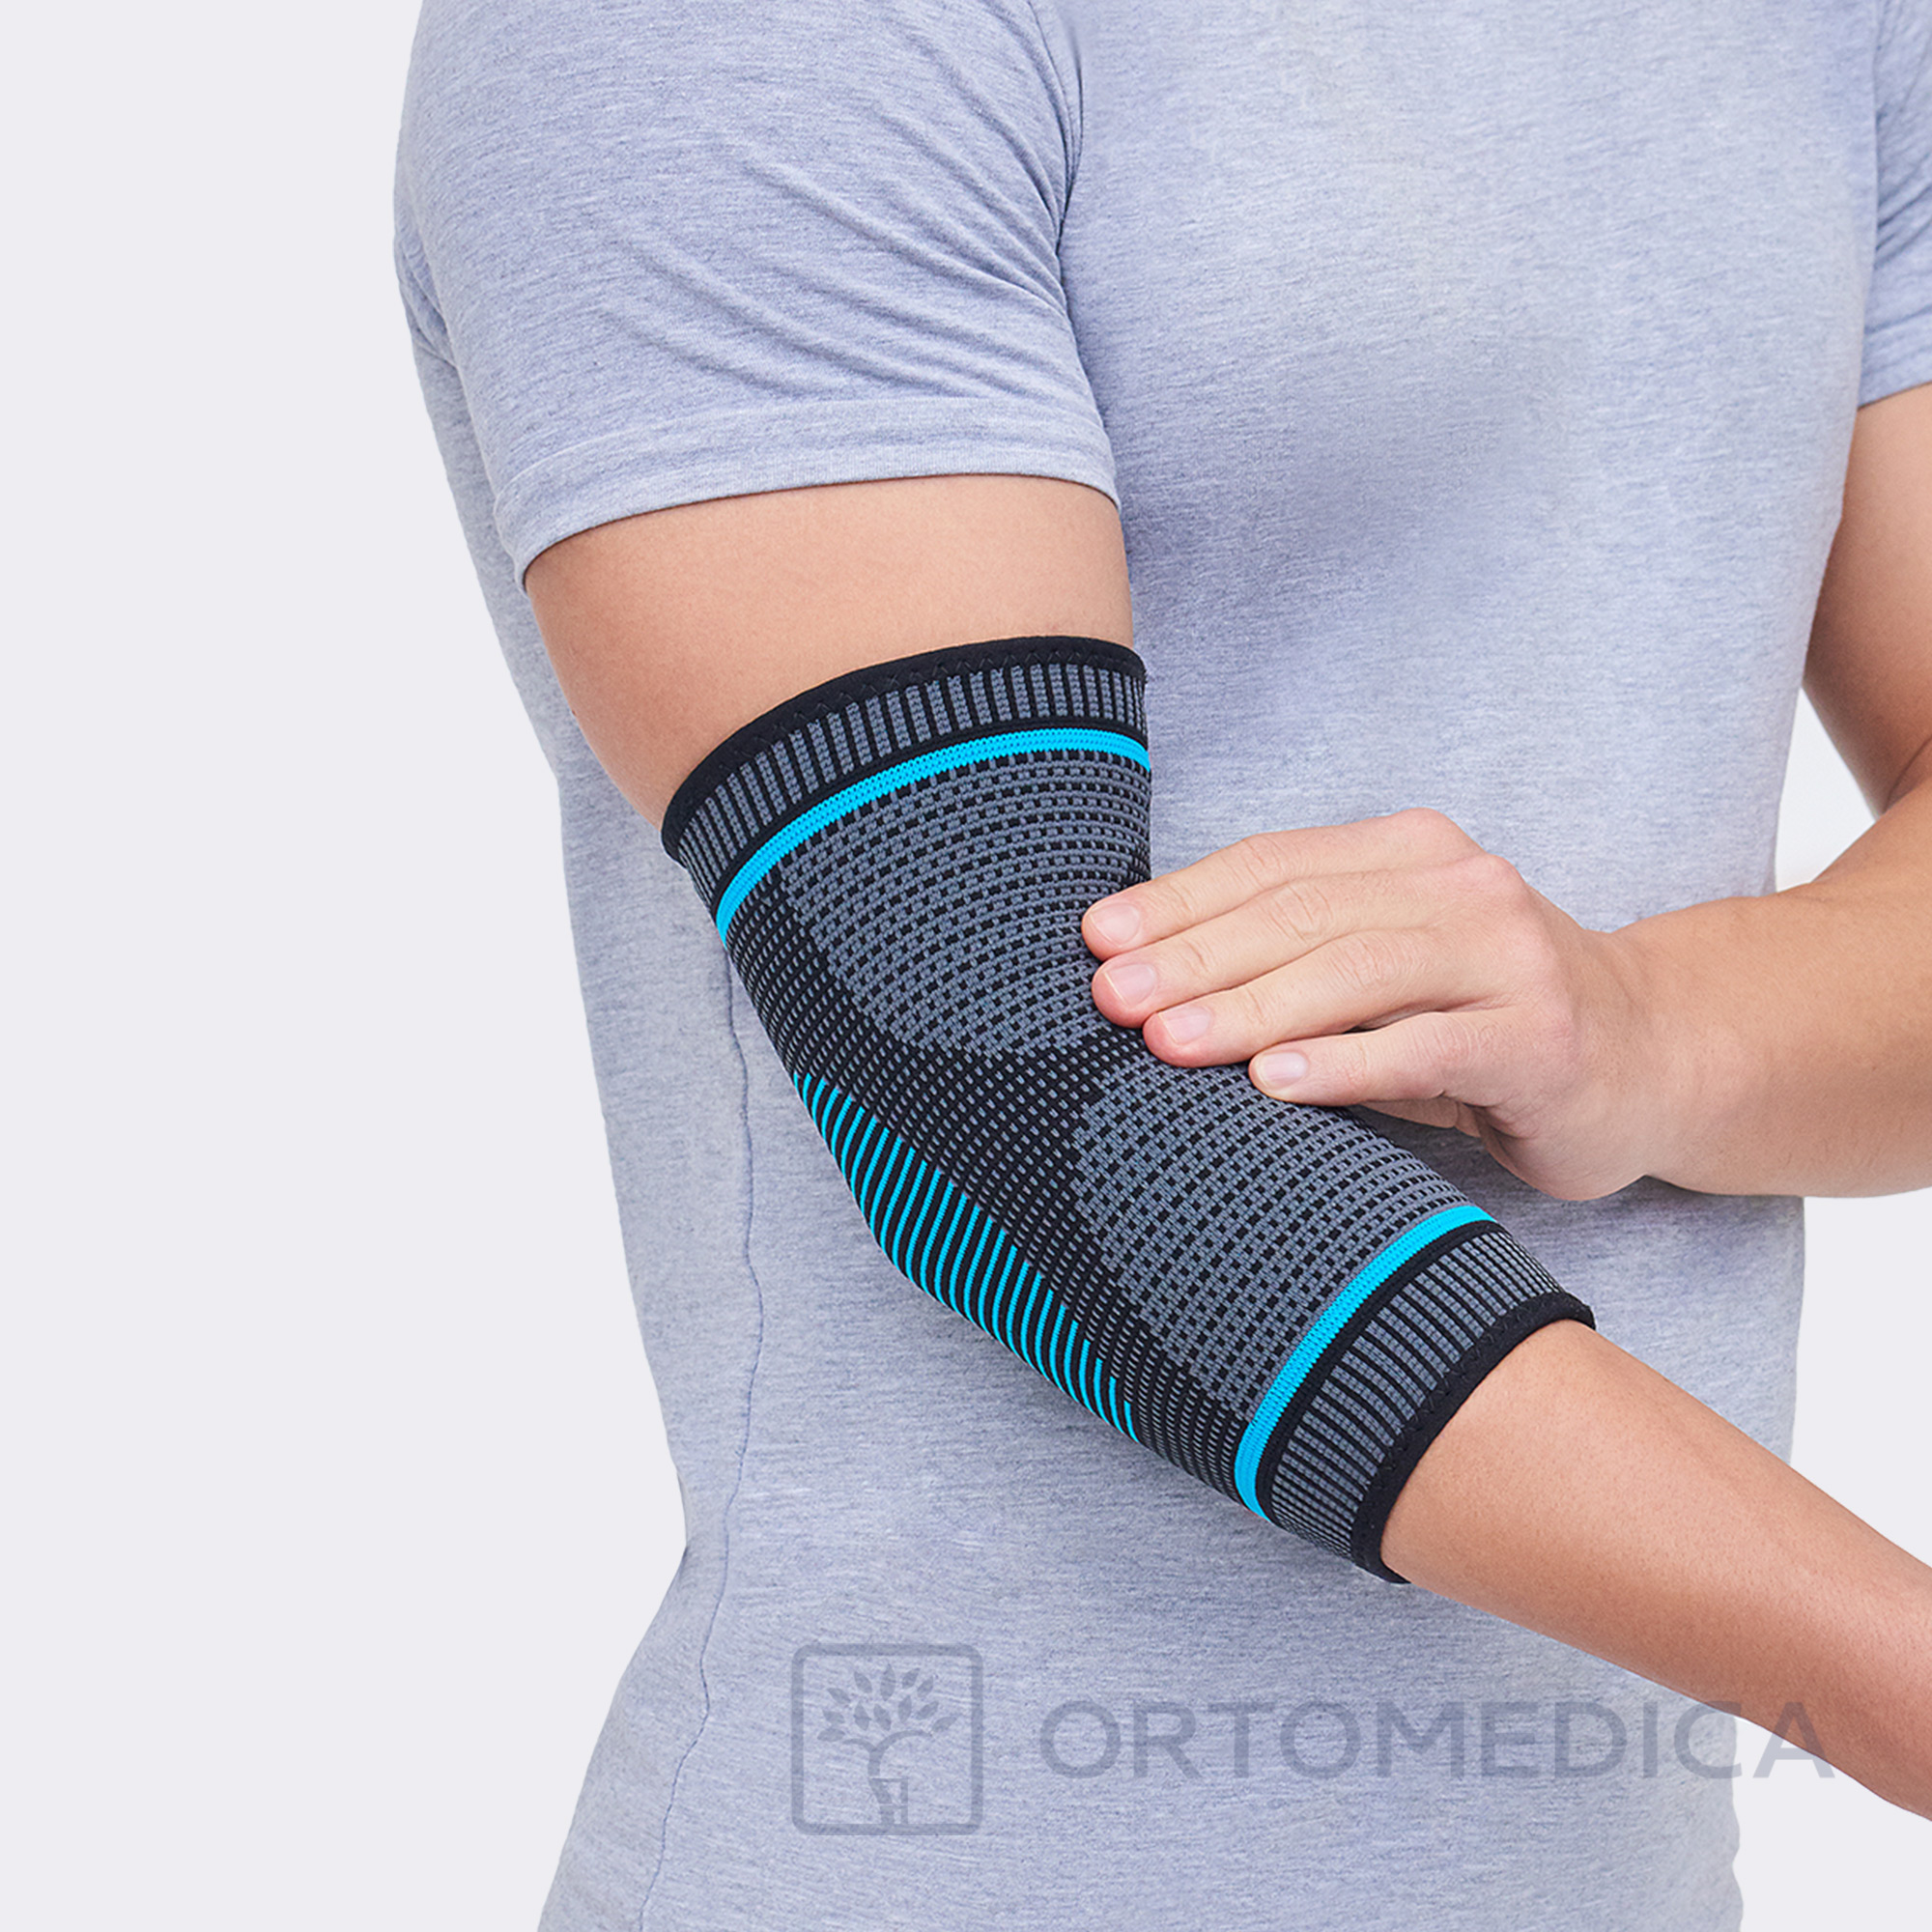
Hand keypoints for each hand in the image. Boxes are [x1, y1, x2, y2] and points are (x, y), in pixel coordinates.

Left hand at [1082, 808, 1666, 1200]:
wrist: (1651, 1057)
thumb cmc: (1481, 1021)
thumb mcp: (1383, 975)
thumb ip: (1292, 967)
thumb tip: (1142, 990)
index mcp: (1407, 853)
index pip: (1271, 865)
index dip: (1179, 901)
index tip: (1095, 942)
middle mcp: (1459, 886)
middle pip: (1302, 912)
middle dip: (1194, 956)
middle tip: (1108, 998)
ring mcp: (1507, 956)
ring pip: (1356, 971)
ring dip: (1250, 1007)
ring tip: (1167, 1041)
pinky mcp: (1542, 1036)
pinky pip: (1426, 1045)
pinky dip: (1343, 1064)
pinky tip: (1272, 1083)